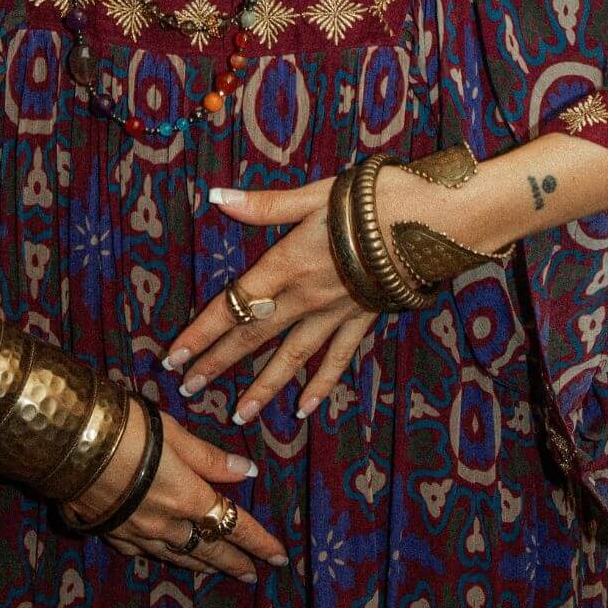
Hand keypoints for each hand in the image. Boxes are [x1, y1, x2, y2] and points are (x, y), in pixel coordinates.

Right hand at [61, 400, 286, 584]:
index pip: (234, 525)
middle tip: (252, 575)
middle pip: (207, 549)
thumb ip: (210, 459)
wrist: (63, 442)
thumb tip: (249, 473)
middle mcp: (164, 524)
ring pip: (176, 556)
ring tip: (216, 570)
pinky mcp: (107, 531)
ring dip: (201, 564)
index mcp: (187, 498)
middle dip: (233, 562)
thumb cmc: (124, 427)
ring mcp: (134, 533)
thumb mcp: (173, 434)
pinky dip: (160, 554)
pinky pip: (142, 551)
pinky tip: (163, 553)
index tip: (280, 557)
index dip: (259, 542)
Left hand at [161, 172, 380, 426]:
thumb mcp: (315, 195)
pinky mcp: (364, 319)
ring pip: (291, 358)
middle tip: (188, 389)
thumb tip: (218, 197)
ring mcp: (336, 313)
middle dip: (218, 364)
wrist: (434, 221)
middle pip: (253, 338)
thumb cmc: (373, 199)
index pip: (233, 306)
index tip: (173, 358)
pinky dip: (320, 384)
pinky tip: (306, 407)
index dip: (201, 334)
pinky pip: (338, 359)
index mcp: (287, 265)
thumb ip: (266, 205)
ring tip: (238, 413)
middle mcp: (306, 297)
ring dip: (262, 387)